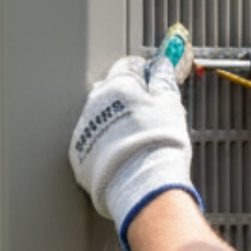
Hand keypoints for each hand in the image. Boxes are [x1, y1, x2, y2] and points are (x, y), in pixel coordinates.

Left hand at [67, 52, 198, 248]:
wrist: (143, 184)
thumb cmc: (159, 144)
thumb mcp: (170, 105)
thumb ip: (163, 81)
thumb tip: (162, 67)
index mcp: (118, 85)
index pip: (127, 67)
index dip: (143, 75)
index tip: (152, 83)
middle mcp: (95, 103)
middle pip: (109, 91)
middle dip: (125, 99)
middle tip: (146, 116)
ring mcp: (84, 129)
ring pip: (98, 117)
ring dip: (113, 123)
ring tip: (135, 140)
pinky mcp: (79, 154)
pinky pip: (92, 142)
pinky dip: (104, 145)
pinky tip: (122, 155)